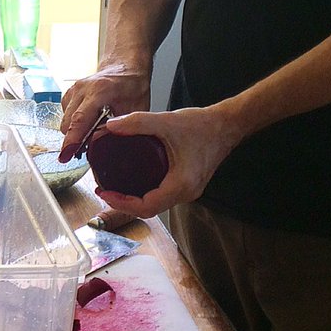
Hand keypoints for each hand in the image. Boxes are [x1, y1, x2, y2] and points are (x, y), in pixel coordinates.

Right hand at [58, 62, 151, 161]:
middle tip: (88, 149)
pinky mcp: (69, 93)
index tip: (66, 155)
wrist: (123, 65)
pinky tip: (88, 123)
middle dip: (74, 140)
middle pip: (68, 123)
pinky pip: (65, 115)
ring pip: (65, 121)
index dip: (73, 140)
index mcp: (100, 91)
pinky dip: (73, 124)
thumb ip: (121, 128)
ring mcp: (73, 90)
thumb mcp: (135, 109)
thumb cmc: (131, 84)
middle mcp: (82, 89)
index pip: (80, 120)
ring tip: (92, 133)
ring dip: (74, 132)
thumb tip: (104, 146)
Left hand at [86, 105, 243, 217]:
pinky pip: (161, 195)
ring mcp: (187, 190)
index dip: (121, 203)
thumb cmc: (203, 126)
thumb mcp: (167, 121)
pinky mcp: (186, 184)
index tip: (104, 192)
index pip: (146, 207)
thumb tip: (111, 126)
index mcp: (181, 185)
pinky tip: (131, 180)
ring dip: (133, 199)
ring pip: (155, 203)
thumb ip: (138, 122)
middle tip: (103, 189)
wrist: (227, 125)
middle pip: (148, 209)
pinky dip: (144, 192)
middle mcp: (186, 193)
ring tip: (113, 186)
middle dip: (123, 203)